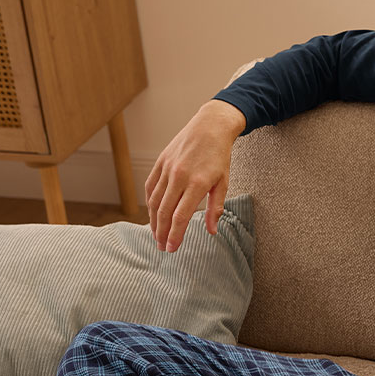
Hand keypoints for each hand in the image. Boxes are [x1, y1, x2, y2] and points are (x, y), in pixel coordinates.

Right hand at [145, 100, 245, 250]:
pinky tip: (153, 215)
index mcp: (197, 183)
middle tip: (162, 248)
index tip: (172, 248)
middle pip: (165, 212)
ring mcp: (167, 168)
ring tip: (157, 235)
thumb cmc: (219, 156)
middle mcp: (179, 176)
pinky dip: (150, 203)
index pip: (181, 216)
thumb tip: (211, 231)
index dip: (175, 235)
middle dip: (162, 233)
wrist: (209, 127)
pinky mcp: (160, 162)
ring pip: (154, 201)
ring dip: (154, 221)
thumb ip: (216, 208)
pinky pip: (150, 187)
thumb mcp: (224, 182)